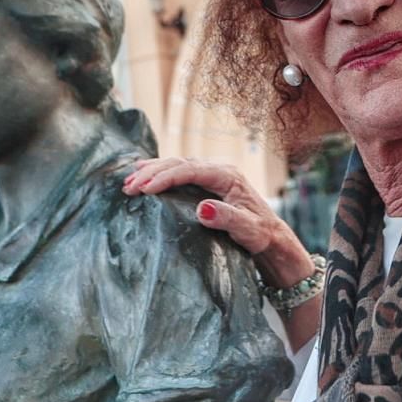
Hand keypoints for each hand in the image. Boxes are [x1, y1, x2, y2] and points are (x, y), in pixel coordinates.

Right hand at [123, 157, 314, 287]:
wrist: (272, 237)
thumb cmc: (261, 234)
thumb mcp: (248, 230)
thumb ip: (227, 218)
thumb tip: (202, 208)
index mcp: (227, 176)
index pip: (190, 170)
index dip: (166, 177)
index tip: (145, 188)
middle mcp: (219, 171)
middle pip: (180, 164)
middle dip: (152, 173)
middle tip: (129, 187)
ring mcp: (213, 176)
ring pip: (178, 166)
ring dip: (153, 172)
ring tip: (129, 181)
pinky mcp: (207, 185)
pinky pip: (180, 174)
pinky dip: (160, 175)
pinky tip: (144, 177)